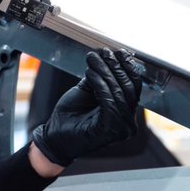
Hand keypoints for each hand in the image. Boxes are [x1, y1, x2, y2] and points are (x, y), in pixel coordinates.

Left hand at [31, 49, 142, 167]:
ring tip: (93, 59)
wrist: (55, 138)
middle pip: (129, 88)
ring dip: (105, 72)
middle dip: (116, 67)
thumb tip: (108, 57)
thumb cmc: (70, 117)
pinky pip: (108, 101)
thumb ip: (101, 78)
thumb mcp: (87, 92)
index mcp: (126, 115)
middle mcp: (128, 124)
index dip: (127, 67)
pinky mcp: (110, 130)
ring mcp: (121, 129)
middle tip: (105, 52)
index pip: (134, 87)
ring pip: (119, 92)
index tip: (118, 51)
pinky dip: (99, 84)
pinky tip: (90, 73)